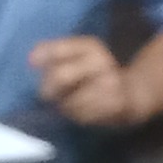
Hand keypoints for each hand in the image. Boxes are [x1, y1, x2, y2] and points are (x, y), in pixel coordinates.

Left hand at [30, 34, 144, 131]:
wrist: (131, 93)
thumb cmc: (94, 75)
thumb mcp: (77, 57)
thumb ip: (53, 53)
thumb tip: (31, 60)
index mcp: (91, 46)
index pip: (58, 49)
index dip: (42, 57)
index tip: (32, 64)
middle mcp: (102, 61)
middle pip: (60, 77)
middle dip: (49, 89)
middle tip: (48, 95)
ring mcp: (110, 83)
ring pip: (69, 102)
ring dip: (64, 106)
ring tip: (71, 103)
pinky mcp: (115, 105)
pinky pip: (83, 116)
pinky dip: (78, 116)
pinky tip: (83, 111)